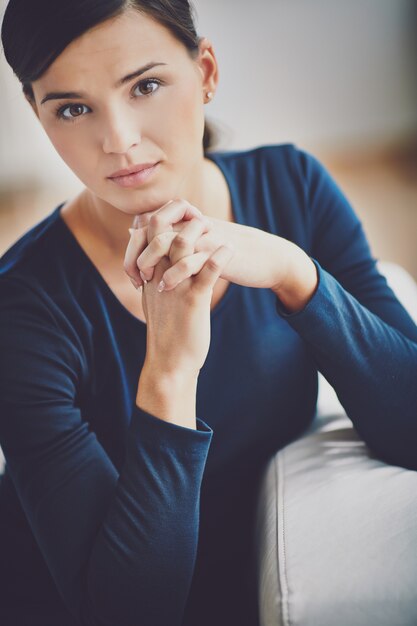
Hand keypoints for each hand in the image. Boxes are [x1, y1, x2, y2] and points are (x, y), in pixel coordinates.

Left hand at [125, 199, 298, 292]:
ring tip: (149, 283)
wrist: (266, 256)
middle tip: (138, 280)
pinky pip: (190, 259)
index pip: (146, 225)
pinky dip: (175, 273)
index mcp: (185, 222)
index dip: (134, 248)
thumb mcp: (200, 242)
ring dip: (152, 262)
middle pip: (151, 228)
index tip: (134, 274)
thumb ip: (172, 238)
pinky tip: (167, 287)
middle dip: (137, 255)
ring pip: (166, 240)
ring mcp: (203, 236)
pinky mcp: (217, 252)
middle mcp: (191, 224)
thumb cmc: (230, 253)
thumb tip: (139, 232)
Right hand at [126, 202, 234, 374]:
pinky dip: (219, 258)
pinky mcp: (193, 301)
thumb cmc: (168, 333)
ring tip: (214, 227)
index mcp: (151, 276)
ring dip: (199, 233)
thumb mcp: (156, 302)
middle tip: (197, 214)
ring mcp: (176, 288)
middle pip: (162, 234)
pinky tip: (230, 250)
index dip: (163, 220)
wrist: (170, 362)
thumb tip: (156, 268)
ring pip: (183, 248)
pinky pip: (207, 274)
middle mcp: (159, 277)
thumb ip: (155, 281)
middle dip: (177, 218)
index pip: (148, 236)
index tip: (181, 215)